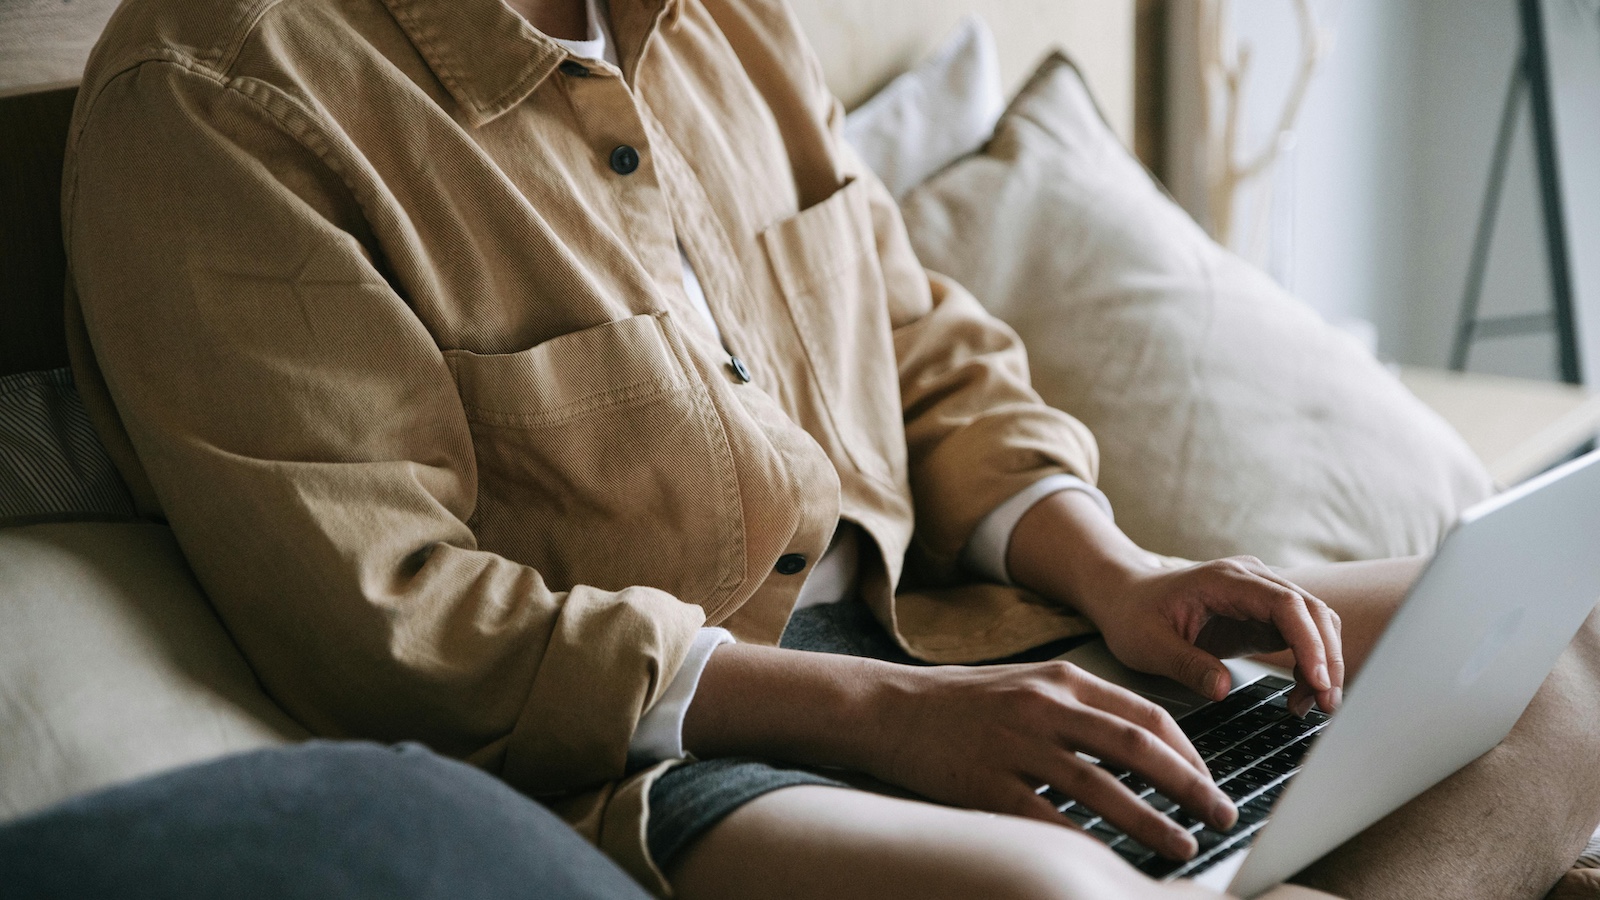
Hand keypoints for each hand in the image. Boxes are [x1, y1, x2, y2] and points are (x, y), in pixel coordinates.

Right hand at [874, 659, 1236, 860]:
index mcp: (1063, 680)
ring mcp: (1015, 745)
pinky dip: (1085, 842)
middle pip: (1137, 749)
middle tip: (1222, 816)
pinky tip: (1109, 861)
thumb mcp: (1030, 685)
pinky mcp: (986, 782)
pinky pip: (1048, 819)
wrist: (888, 708)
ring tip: (1181, 845)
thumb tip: (1148, 747)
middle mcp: (1044, 707)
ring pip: (1102, 788)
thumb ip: (1083, 707)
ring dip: (1150, 821)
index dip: (1190, 754)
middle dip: (1190, 787)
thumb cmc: (964, 702)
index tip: (1212, 783)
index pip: (1146, 715)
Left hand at [1008, 491, 1343, 716]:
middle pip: (1312, 612)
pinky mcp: (1263, 615)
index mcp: (1225, 580)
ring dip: (1323, 663)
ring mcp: (1261, 596)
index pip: (1286, 604)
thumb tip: (1222, 689)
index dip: (1309, 642)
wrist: (1124, 597)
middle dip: (1327, 659)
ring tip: (1309, 706)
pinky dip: (1310, 665)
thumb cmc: (1132, 615)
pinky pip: (1302, 636)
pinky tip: (1299, 695)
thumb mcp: (1148, 644)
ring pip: (1316, 623)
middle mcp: (1252, 580)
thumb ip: (1185, 664)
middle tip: (1326, 705)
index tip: (1317, 680)